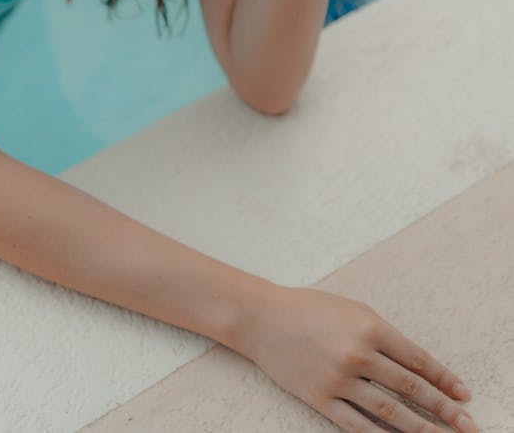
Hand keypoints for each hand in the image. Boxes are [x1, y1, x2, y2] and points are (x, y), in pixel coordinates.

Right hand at [233, 284, 477, 431]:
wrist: (261, 317)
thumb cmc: (309, 309)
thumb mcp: (352, 310)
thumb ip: (383, 335)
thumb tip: (416, 367)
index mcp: (369, 326)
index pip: (417, 359)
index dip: (444, 378)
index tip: (463, 394)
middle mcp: (357, 353)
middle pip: (411, 389)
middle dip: (444, 408)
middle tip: (468, 424)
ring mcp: (338, 379)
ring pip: (390, 412)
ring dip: (421, 428)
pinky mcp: (320, 398)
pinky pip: (357, 425)